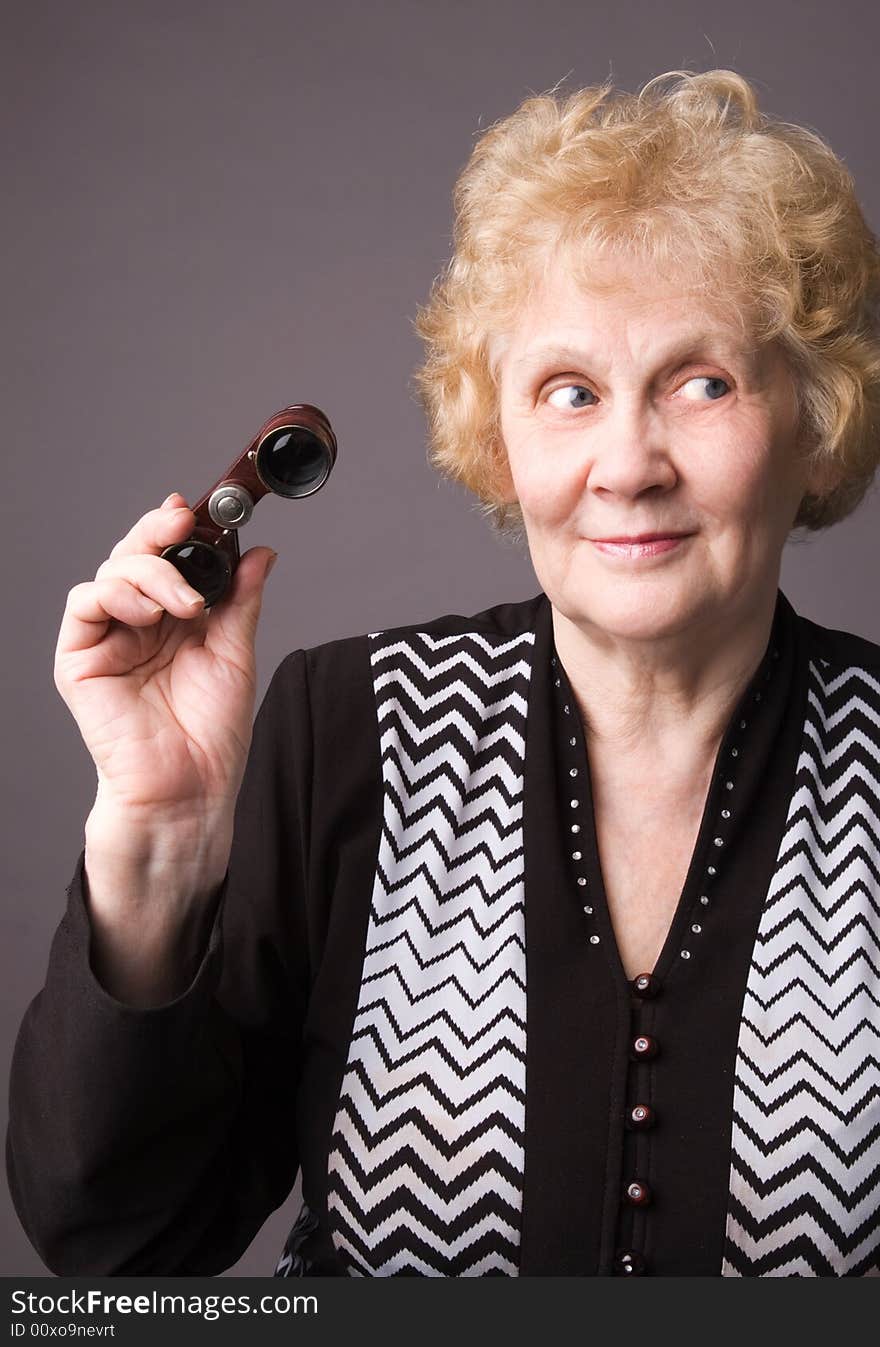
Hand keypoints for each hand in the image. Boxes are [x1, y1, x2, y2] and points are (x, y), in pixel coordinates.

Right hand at [55, 493, 277, 824]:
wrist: (190, 788)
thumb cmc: (210, 735)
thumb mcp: (236, 654)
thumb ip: (240, 600)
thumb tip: (261, 552)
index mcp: (175, 620)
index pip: (168, 559)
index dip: (177, 531)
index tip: (198, 511)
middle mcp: (138, 624)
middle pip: (134, 556)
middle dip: (157, 533)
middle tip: (182, 526)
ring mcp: (108, 639)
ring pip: (110, 572)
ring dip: (149, 573)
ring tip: (183, 605)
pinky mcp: (79, 658)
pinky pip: (84, 603)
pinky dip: (117, 595)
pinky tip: (149, 614)